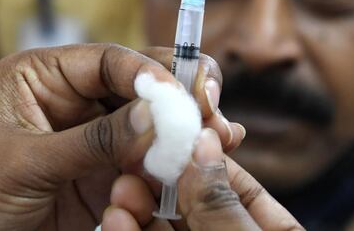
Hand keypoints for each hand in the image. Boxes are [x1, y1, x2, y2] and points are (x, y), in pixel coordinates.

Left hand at [0, 44, 242, 229]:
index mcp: (42, 76)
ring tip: (219, 141)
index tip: (183, 94)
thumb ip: (93, 139)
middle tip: (213, 112)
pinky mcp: (99, 177)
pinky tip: (196, 168)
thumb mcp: (26, 162)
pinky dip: (169, 169)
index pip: (108, 60)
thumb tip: (157, 114)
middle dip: (177, 98)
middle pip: (137, 87)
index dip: (148, 72)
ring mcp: (88, 139)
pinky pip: (143, 166)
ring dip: (180, 134)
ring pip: (148, 127)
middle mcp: (70, 101)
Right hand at [101, 128, 304, 230]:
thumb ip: (222, 204)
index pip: (236, 185)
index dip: (202, 157)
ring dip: (137, 207)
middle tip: (133, 160)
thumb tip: (204, 142)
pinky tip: (117, 220)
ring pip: (161, 227)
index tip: (171, 131)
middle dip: (160, 181)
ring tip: (121, 191)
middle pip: (191, 203)